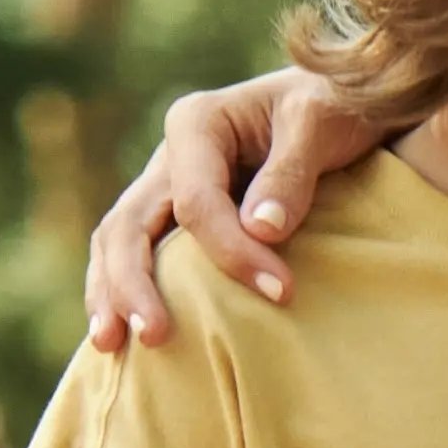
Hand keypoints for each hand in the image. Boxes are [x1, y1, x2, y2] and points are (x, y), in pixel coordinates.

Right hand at [86, 68, 398, 344]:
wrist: (336, 103)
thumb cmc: (333, 107)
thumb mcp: (320, 125)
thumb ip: (291, 173)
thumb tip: (262, 229)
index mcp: (197, 123)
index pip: (197, 201)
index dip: (232, 251)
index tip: (281, 291)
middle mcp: (170, 156)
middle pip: (130, 224)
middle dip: (135, 283)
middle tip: (154, 336)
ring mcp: (165, 186)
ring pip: (118, 241)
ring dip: (111, 293)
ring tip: (110, 345)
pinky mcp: (173, 215)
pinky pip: (135, 253)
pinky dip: (121, 289)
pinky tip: (120, 335)